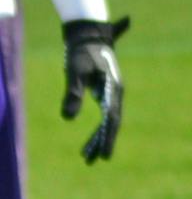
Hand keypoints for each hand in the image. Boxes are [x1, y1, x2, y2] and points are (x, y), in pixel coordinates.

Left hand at [63, 17, 127, 163]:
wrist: (90, 36)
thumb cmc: (81, 52)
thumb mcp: (74, 72)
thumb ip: (73, 94)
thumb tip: (67, 118)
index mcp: (113, 90)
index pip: (112, 119)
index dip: (107, 138)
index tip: (104, 155)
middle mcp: (116, 95)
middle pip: (112, 124)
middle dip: (103, 143)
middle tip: (95, 161)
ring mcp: (113, 95)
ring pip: (108, 122)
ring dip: (99, 139)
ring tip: (87, 157)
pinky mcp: (107, 94)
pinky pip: (104, 117)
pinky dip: (97, 129)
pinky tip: (91, 141)